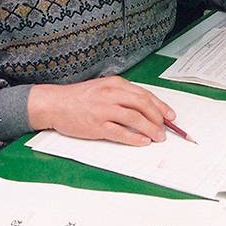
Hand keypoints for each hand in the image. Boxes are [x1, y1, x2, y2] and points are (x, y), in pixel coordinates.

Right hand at [28, 76, 174, 145]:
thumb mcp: (103, 88)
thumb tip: (145, 108)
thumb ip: (122, 95)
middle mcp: (111, 94)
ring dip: (150, 129)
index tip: (170, 116)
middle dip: (158, 118)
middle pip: (143, 104)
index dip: (160, 106)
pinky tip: (142, 142)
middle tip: (166, 129)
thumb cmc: (79, 97)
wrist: (55, 103)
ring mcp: (104, 109)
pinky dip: (134, 138)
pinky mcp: (96, 125)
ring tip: (157, 137)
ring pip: (135, 118)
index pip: (144, 94)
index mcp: (115, 84)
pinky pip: (120, 132)